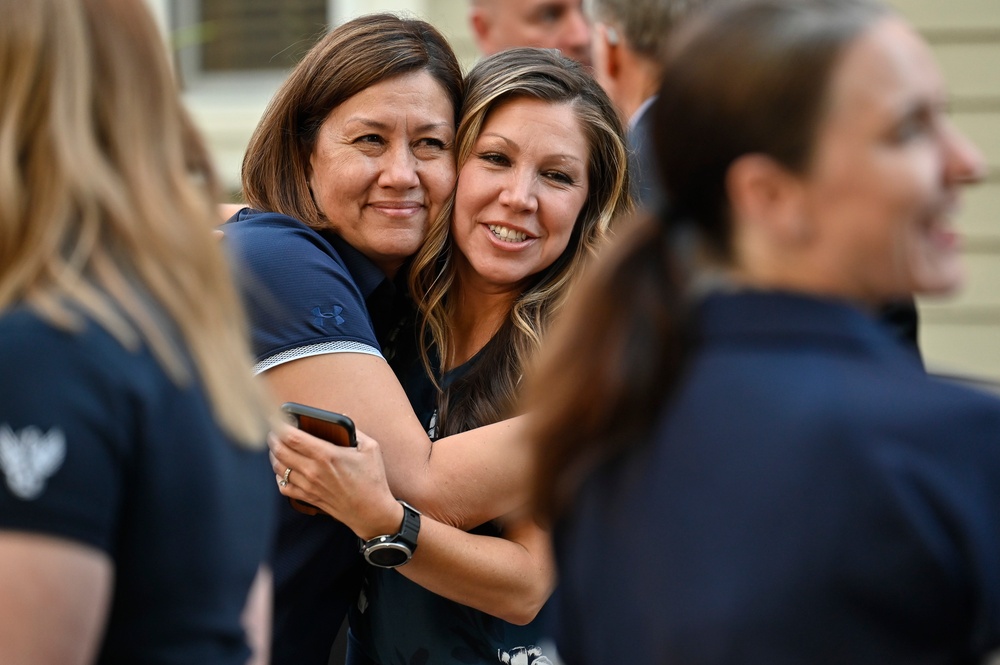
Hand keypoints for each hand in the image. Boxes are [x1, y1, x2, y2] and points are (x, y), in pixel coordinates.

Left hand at [268, 422, 402, 538]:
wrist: (371, 512)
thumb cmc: (372, 480)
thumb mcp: (370, 448)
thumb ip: (355, 430)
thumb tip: (342, 417)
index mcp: (326, 455)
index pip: (292, 437)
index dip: (279, 425)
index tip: (276, 418)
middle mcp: (313, 470)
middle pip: (280, 451)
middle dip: (273, 438)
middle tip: (273, 430)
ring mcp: (308, 486)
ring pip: (278, 468)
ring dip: (274, 455)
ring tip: (277, 447)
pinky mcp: (308, 497)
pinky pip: (283, 486)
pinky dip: (279, 476)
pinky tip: (283, 470)